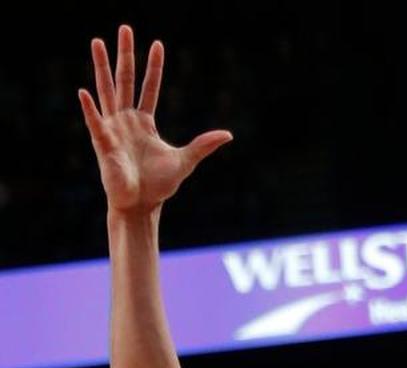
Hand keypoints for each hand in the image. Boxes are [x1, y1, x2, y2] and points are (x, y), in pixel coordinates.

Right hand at [78, 25, 231, 213]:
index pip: (150, 87)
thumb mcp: (185, 161)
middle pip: (126, 79)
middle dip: (126, 54)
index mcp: (144, 122)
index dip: (154, 67)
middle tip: (125, 27)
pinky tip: (84, 92)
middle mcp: (126, 120)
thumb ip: (203, 145)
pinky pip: (95, 123)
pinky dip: (90, 109)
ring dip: (101, 67)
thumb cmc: (158, 186)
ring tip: (97, 42)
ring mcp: (113, 129)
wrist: (141, 206)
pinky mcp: (104, 144)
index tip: (157, 44)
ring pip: (107, 91)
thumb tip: (228, 134)